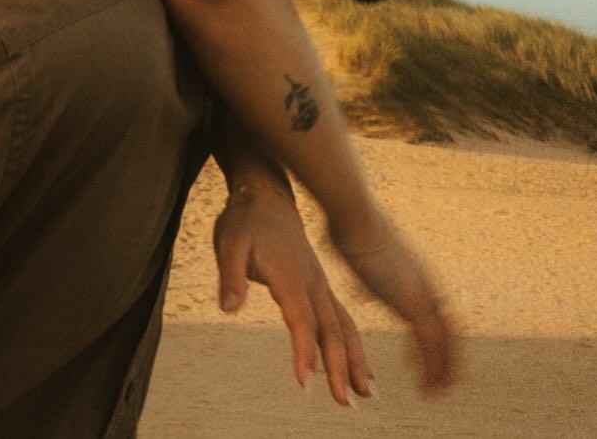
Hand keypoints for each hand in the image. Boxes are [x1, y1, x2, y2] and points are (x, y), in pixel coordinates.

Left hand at [214, 182, 373, 405]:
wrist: (266, 195)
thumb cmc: (246, 221)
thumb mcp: (229, 243)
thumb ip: (231, 276)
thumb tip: (229, 307)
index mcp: (290, 274)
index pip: (300, 318)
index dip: (304, 351)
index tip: (306, 383)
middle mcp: (312, 281)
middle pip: (331, 328)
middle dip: (340, 366)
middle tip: (346, 402)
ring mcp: (320, 283)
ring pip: (344, 325)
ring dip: (356, 359)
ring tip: (367, 392)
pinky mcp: (321, 286)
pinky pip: (342, 318)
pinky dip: (353, 344)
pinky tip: (360, 366)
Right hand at [329, 210, 457, 392]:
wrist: (353, 214)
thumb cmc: (349, 227)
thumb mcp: (364, 257)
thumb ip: (369, 271)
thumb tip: (363, 273)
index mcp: (416, 275)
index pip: (438, 314)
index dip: (436, 339)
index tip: (422, 356)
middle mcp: (426, 284)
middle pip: (450, 331)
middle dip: (448, 361)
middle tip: (442, 385)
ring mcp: (423, 292)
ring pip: (447, 343)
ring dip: (444, 371)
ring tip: (435, 394)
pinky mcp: (413, 301)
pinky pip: (432, 344)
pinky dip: (432, 368)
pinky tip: (425, 387)